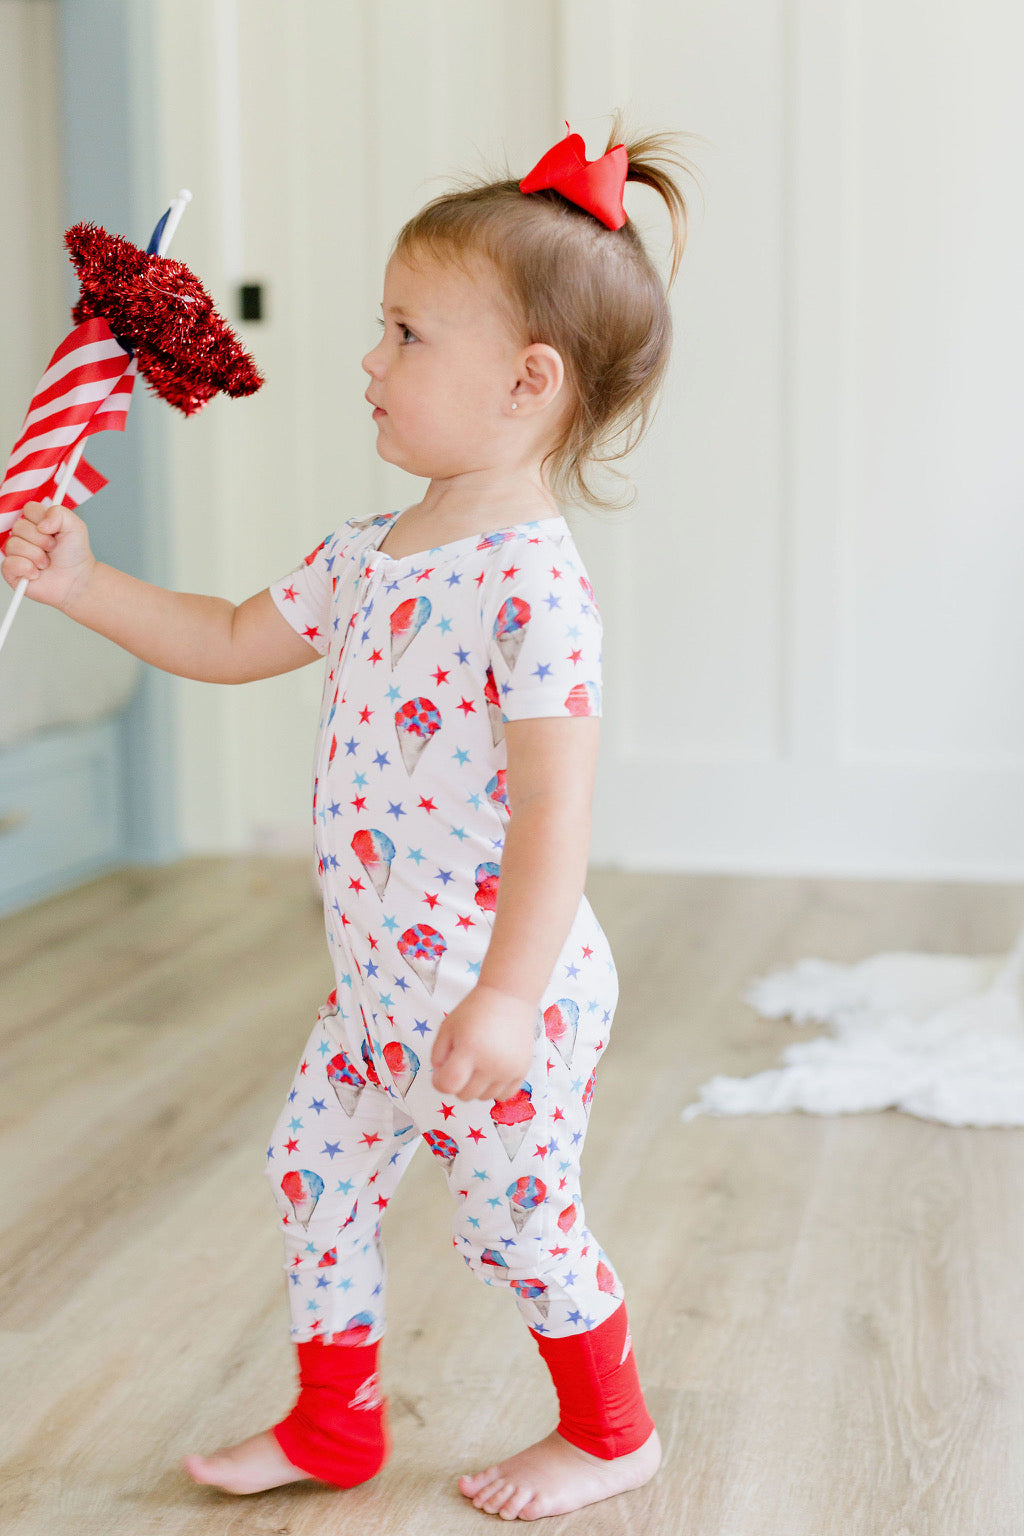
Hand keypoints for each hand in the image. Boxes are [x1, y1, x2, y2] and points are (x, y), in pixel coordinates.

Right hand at [1, 501, 95, 609]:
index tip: (54, 531)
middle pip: (19, 526)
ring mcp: (16, 552)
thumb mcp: (75, 527)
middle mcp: (24, 535)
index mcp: (37, 521)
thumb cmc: (75, 555)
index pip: (28, 509)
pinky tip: (36, 573)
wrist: (77, 580)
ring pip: (13, 545)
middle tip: (53, 549)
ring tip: (46, 563)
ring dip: (36, 556)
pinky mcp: (12, 570)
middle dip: (42, 540)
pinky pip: (8, 563)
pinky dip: (26, 569)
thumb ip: (59, 513)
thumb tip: (41, 524)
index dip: (42, 519)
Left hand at [430, 983, 535, 1101]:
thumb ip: (437, 1054)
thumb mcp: (447, 1027)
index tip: (442, 1071)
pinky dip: (495, 1089)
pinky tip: (493, 1071)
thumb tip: (441, 1077)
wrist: (509, 997)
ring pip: (484, 1098)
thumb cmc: (474, 1011)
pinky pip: (504, 1095)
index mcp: (469, 1050)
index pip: (448, 1086)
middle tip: (461, 1064)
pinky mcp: (522, 1071)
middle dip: (457, 1084)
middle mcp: (491, 1064)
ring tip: (478, 1065)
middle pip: (465, 1095)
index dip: (439, 1082)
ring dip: (476, 1087)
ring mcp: (508, 1070)